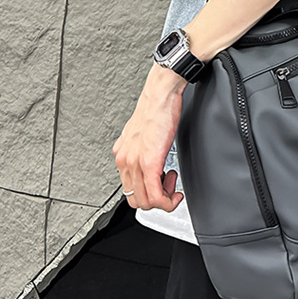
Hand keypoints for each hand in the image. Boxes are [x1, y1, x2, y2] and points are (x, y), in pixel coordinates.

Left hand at [113, 64, 186, 210]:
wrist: (160, 96)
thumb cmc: (156, 110)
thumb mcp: (142, 134)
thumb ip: (140, 150)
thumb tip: (148, 161)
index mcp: (122, 156)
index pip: (129, 190)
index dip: (148, 194)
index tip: (160, 186)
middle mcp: (124, 161)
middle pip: (136, 201)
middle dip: (156, 200)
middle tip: (169, 187)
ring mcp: (135, 163)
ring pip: (146, 202)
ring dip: (164, 200)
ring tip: (172, 184)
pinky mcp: (150, 162)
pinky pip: (155, 195)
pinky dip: (167, 201)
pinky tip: (175, 192)